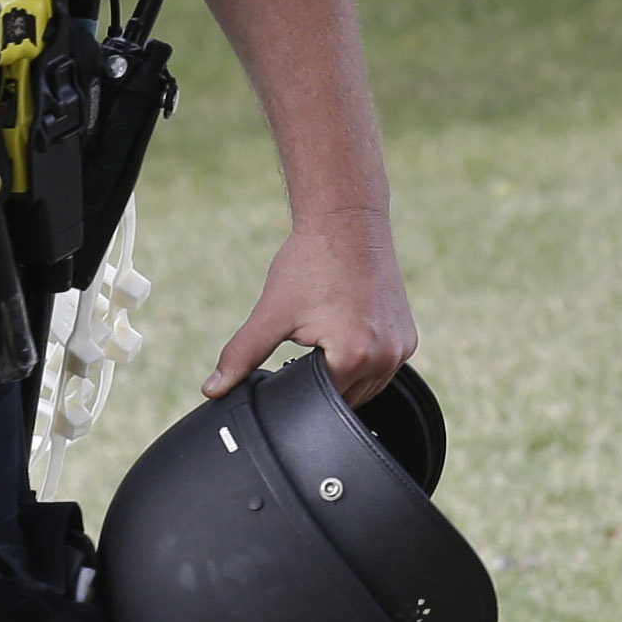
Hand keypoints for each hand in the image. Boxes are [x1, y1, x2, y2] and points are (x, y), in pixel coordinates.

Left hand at [203, 209, 415, 406]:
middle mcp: (386, 358)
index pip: (319, 400)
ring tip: (328, 327)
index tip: (292, 349)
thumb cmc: (310, 262)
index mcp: (355, 357)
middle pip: (345, 398)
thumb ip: (241, 356)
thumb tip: (213, 389)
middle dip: (322, 378)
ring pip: (366, 386)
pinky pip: (382, 366)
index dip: (297, 381)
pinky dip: (363, 358)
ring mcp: (402, 349)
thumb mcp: (271, 313)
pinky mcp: (408, 338)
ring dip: (344, 372)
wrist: (346, 221)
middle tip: (309, 334)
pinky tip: (347, 327)